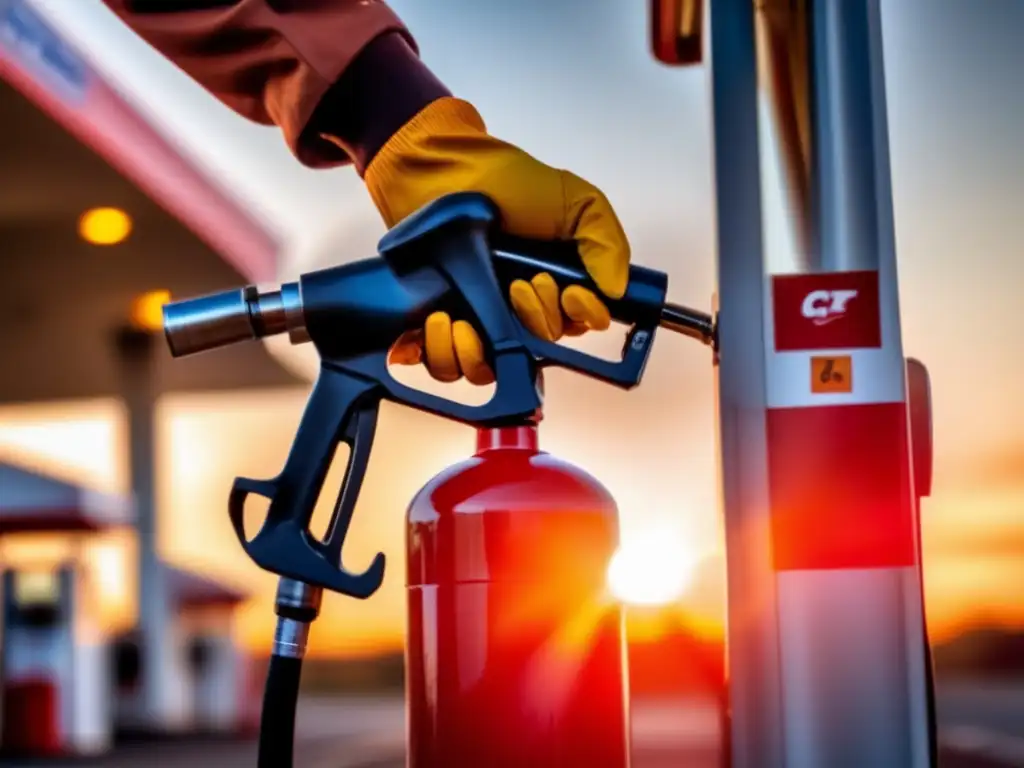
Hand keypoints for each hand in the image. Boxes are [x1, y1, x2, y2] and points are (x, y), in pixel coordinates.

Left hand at [364, 97, 629, 384]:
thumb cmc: (505, 181)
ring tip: (484, 309)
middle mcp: (520, 307)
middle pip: (542, 347)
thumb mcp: (575, 201)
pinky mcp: (441, 327)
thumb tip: (618, 289)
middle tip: (522, 283)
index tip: (571, 291)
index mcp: (558, 283)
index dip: (582, 315)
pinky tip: (448, 321)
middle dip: (537, 318)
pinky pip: (448, 366)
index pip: (582, 323)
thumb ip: (606, 240)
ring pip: (495, 367)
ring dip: (492, 346)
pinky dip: (450, 354)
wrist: (443, 169)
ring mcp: (480, 319)